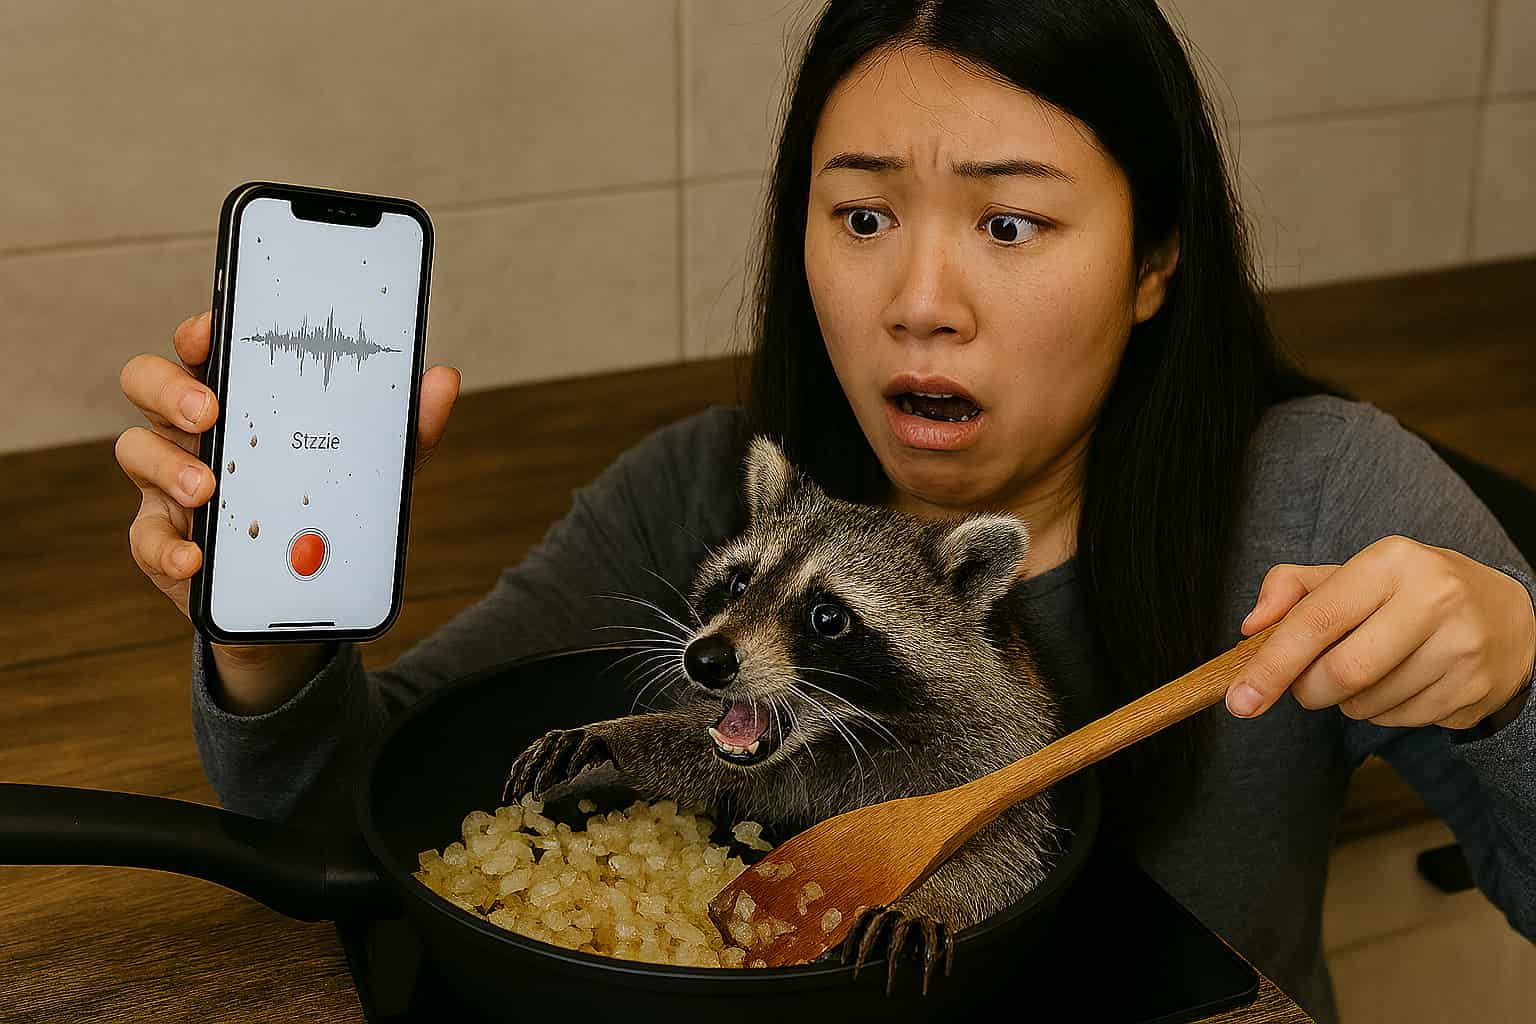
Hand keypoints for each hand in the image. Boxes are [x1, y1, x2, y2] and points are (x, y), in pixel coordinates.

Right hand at [115, 309, 460, 627]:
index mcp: (240, 396)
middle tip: (208, 410)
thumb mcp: (372, 468)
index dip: (200, 331)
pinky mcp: (164, 539)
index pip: (205, 347)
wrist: (307, 597)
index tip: (211, 331)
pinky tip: (195, 557)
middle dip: (169, 389)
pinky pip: (147, 538)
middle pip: (147, 381)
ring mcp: (171, 482)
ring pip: (137, 451)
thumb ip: (405, 427)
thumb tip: (442, 380)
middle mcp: (195, 429)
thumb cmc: (328, 506)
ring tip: (207, 491)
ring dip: (168, 466)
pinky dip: (168, 547)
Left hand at [502, 725, 614, 802]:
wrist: (651, 751)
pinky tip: (570, 779)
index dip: (519, 774)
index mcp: (566, 746)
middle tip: (517, 794)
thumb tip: (536, 797)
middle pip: (542, 748)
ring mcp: (590, 733)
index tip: (509, 797)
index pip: (534, 755)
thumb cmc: (619, 765)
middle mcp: (574, 737)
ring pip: (560, 744)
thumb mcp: (585, 778)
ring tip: (539, 793)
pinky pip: (587, 743)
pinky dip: (576, 760)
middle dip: (527, 771)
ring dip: (547, 768)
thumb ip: (563, 782)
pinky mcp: (608, 734)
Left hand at [1228, 535, 1535, 730]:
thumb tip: (1251, 627)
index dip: (1271, 665)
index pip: (1316, 620)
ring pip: (1368, 704)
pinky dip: (1382, 714)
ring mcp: (1461, 648)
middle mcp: (1433, 599)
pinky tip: (1400, 685)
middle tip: (1308, 684)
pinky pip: (1401, 722)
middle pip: (1341, 673)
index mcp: (1391, 562)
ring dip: (1347, 702)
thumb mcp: (1354, 573)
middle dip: (1308, 690)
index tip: (1240, 700)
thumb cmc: (1410, 592)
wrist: (1508, 614)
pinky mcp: (1475, 690)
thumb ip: (1292, 589)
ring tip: (1367, 674)